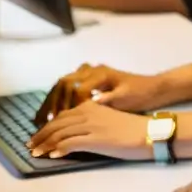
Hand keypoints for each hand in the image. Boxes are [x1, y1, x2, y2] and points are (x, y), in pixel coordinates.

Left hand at [27, 100, 151, 160]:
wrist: (150, 133)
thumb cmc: (133, 128)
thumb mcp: (110, 119)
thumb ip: (92, 121)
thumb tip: (76, 133)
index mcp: (92, 106)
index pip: (63, 114)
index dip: (48, 125)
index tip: (38, 134)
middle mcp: (89, 113)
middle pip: (58, 122)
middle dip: (42, 134)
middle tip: (31, 144)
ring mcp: (92, 126)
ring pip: (61, 133)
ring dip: (46, 143)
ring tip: (36, 152)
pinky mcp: (96, 139)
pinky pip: (71, 143)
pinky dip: (59, 148)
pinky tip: (52, 155)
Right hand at [34, 63, 165, 125]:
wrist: (150, 87)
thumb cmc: (139, 93)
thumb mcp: (126, 97)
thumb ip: (108, 99)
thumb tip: (91, 102)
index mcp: (101, 73)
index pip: (79, 88)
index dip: (72, 105)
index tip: (67, 121)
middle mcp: (92, 69)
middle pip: (64, 82)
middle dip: (53, 102)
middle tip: (44, 122)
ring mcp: (88, 72)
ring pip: (62, 83)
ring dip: (51, 100)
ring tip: (41, 119)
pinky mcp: (87, 78)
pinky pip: (66, 86)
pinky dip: (56, 98)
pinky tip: (50, 113)